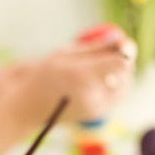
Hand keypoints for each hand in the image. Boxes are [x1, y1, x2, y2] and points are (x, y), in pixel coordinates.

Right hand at [0, 34, 135, 130]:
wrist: (29, 108)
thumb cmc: (43, 77)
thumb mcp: (63, 54)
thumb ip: (93, 47)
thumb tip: (119, 37)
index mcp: (80, 75)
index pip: (120, 63)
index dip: (125, 51)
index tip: (119, 43)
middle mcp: (91, 95)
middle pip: (126, 75)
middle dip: (124, 62)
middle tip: (114, 53)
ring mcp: (95, 109)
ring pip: (125, 87)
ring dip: (121, 74)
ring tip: (104, 67)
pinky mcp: (96, 116)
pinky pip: (117, 97)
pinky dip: (115, 86)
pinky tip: (101, 79)